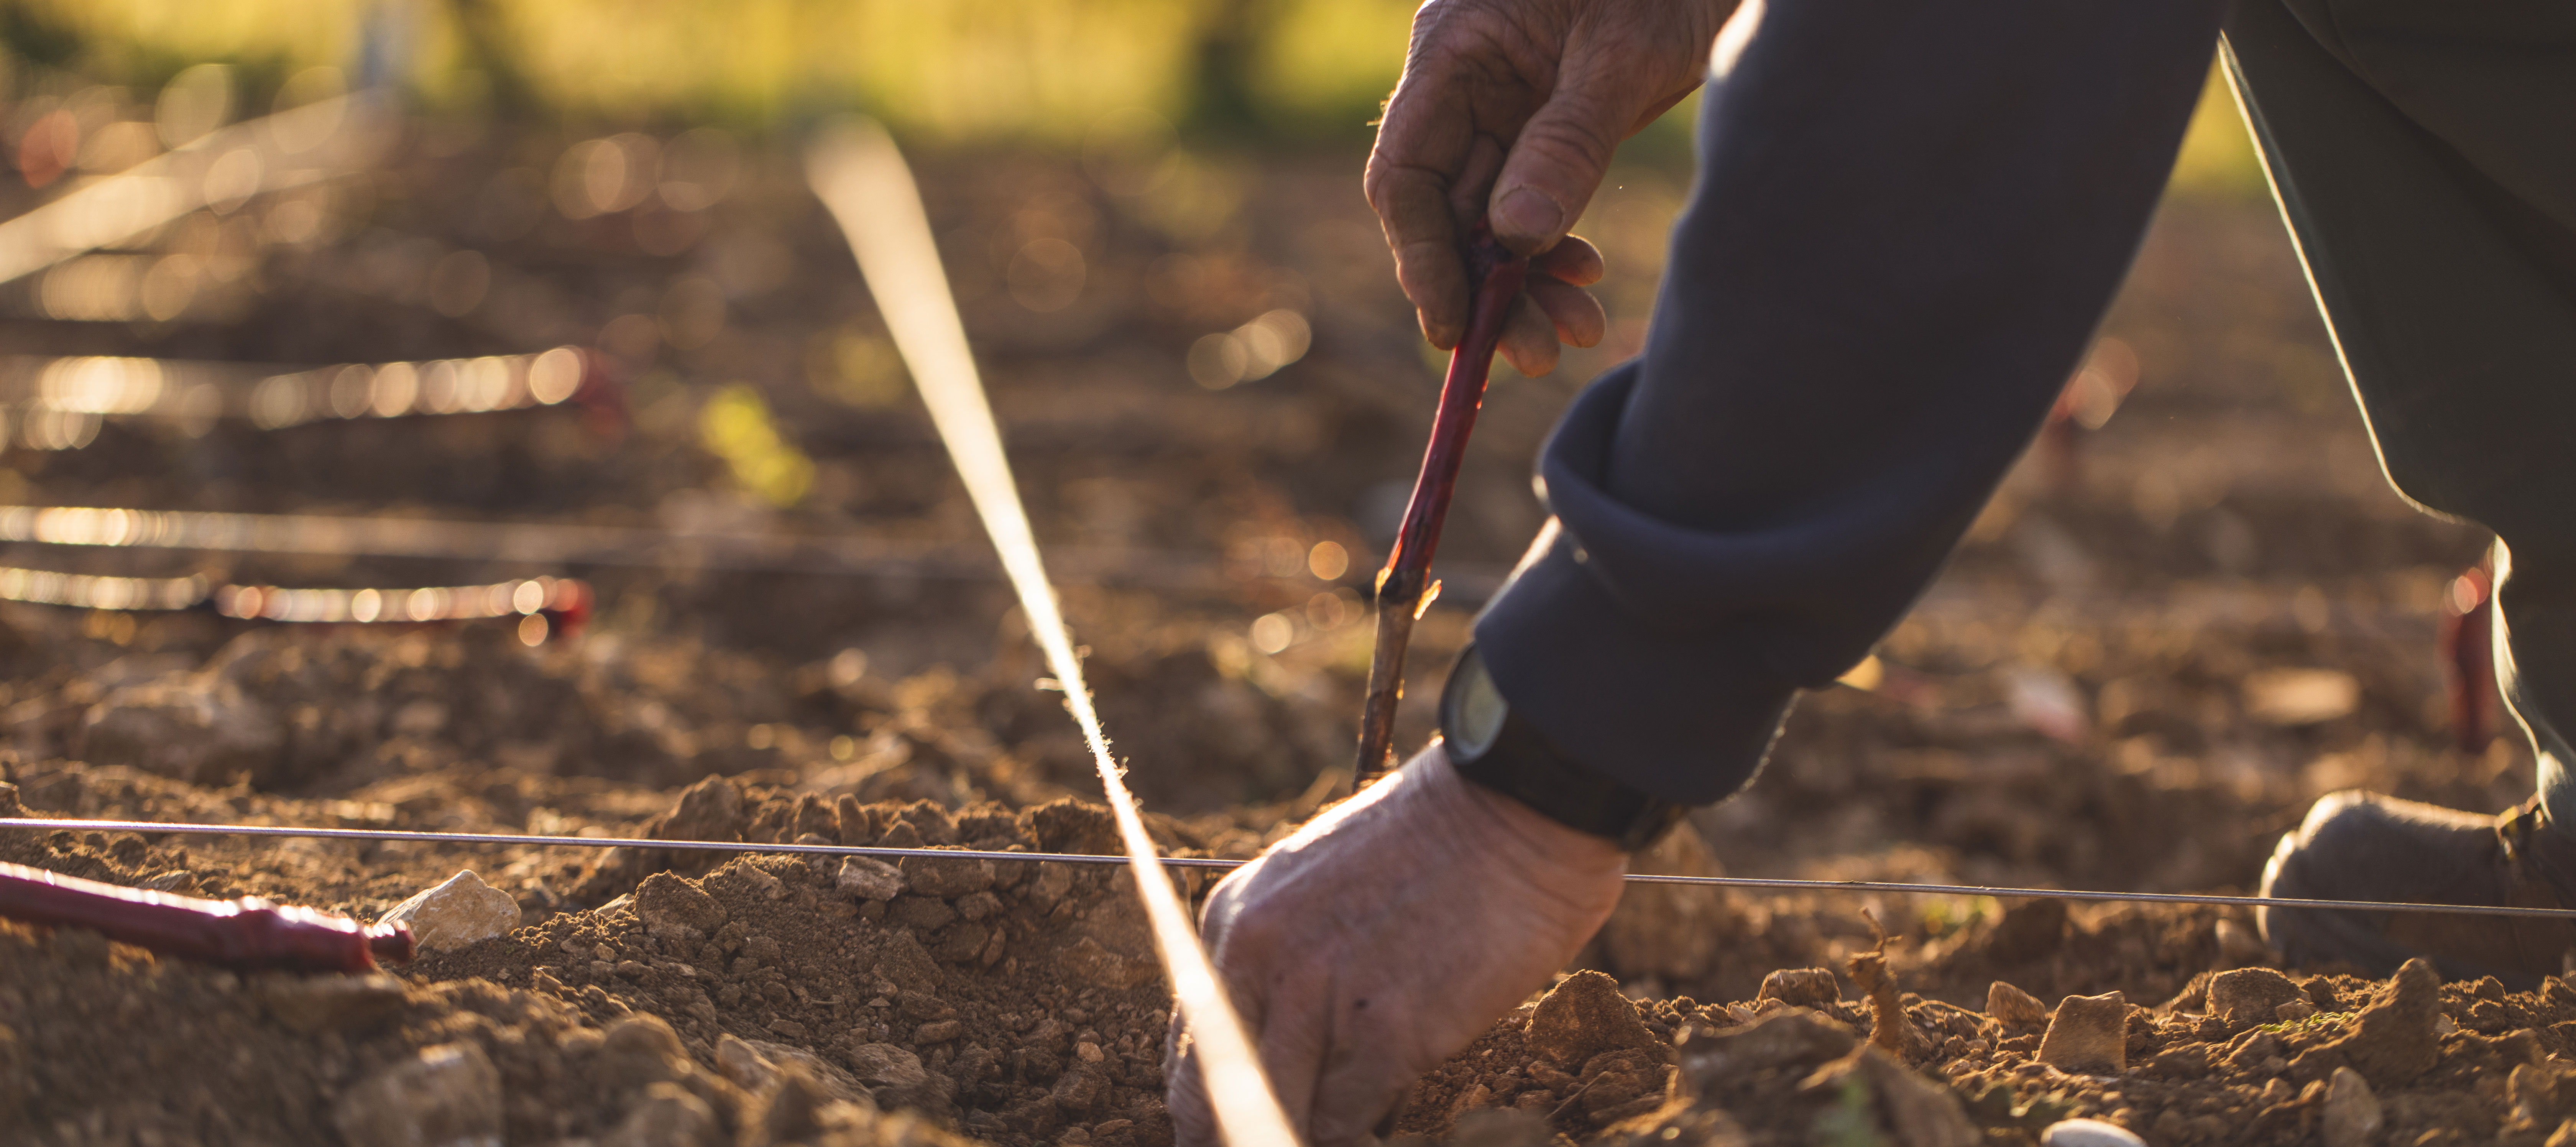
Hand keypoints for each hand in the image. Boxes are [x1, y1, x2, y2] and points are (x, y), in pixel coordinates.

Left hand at [1166, 744, 1628, 1146]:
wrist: (1510, 812)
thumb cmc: (1430, 847)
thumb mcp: (1314, 883)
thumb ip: (1281, 958)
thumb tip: (1268, 1043)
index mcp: (1235, 920)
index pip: (1188, 1042)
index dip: (1205, 1097)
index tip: (1223, 1123)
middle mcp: (1261, 958)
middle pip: (1220, 1088)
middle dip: (1238, 1125)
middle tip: (1268, 1132)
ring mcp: (1321, 996)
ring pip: (1285, 1109)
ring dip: (1308, 1125)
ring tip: (1338, 1118)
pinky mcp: (1386, 1033)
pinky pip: (1347, 1118)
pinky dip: (1363, 1126)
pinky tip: (1386, 1096)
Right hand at [1364, 0, 1737, 373]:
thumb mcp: (1623, 53)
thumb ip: (1566, 140)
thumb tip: (1516, 237)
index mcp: (1453, 48)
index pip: (1406, 173)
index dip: (1423, 258)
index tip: (1456, 325)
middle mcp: (1465, 82)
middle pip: (1447, 207)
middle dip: (1484, 286)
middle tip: (1534, 352)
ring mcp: (1505, 104)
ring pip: (1492, 215)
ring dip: (1524, 281)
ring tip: (1574, 332)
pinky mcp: (1549, 123)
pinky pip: (1533, 202)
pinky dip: (1554, 247)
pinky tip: (1586, 279)